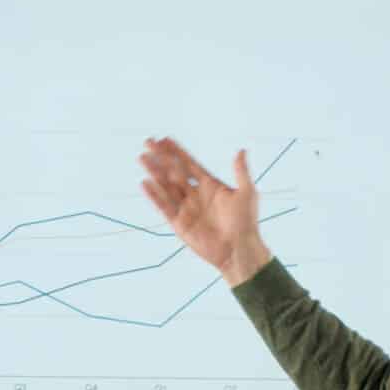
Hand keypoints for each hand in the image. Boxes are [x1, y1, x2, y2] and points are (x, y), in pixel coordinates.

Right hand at [138, 137, 270, 285]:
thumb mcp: (247, 193)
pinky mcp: (179, 223)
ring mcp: (186, 208)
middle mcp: (195, 194)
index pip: (189, 164)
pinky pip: (164, 206)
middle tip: (147, 143)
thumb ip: (241, 172)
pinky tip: (145, 183)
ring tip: (142, 158)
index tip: (164, 139)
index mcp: (210, 185)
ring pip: (166, 186)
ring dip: (154, 172)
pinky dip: (154, 195)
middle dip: (161, 157)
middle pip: (174, 171)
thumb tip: (241, 150)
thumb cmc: (246, 222)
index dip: (177, 151)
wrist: (239, 250)